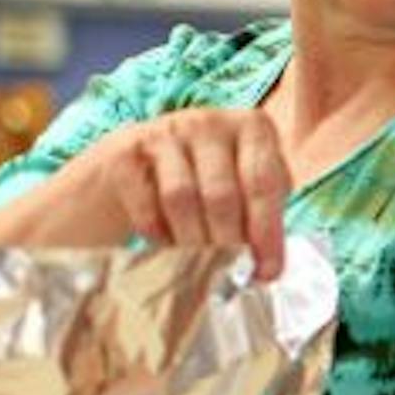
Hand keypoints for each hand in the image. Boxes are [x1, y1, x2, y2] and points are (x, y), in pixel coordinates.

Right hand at [63, 108, 290, 279]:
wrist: (145, 163)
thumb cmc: (212, 179)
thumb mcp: (249, 185)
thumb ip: (266, 215)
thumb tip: (268, 267)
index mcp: (252, 127)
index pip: (264, 183)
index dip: (267, 234)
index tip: (266, 273)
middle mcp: (210, 122)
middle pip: (222, 194)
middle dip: (227, 243)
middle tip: (227, 273)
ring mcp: (165, 131)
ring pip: (182, 198)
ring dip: (192, 240)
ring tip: (198, 264)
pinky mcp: (127, 150)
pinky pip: (145, 202)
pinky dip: (158, 233)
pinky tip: (167, 244)